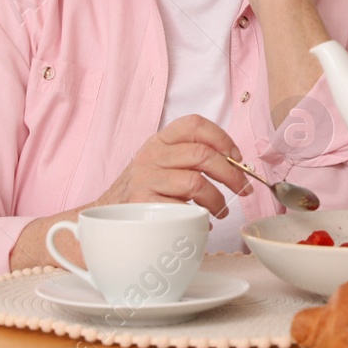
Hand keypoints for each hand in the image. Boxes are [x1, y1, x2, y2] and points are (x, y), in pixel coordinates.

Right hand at [94, 115, 253, 220]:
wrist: (104, 216)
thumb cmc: (143, 190)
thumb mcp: (162, 164)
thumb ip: (191, 158)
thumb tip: (235, 164)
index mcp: (159, 141)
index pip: (194, 124)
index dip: (222, 138)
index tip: (237, 157)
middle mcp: (152, 156)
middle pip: (202, 154)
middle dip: (232, 174)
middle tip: (243, 188)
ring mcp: (146, 180)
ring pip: (196, 182)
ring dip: (217, 200)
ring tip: (221, 210)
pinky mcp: (144, 205)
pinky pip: (183, 209)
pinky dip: (199, 219)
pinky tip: (201, 223)